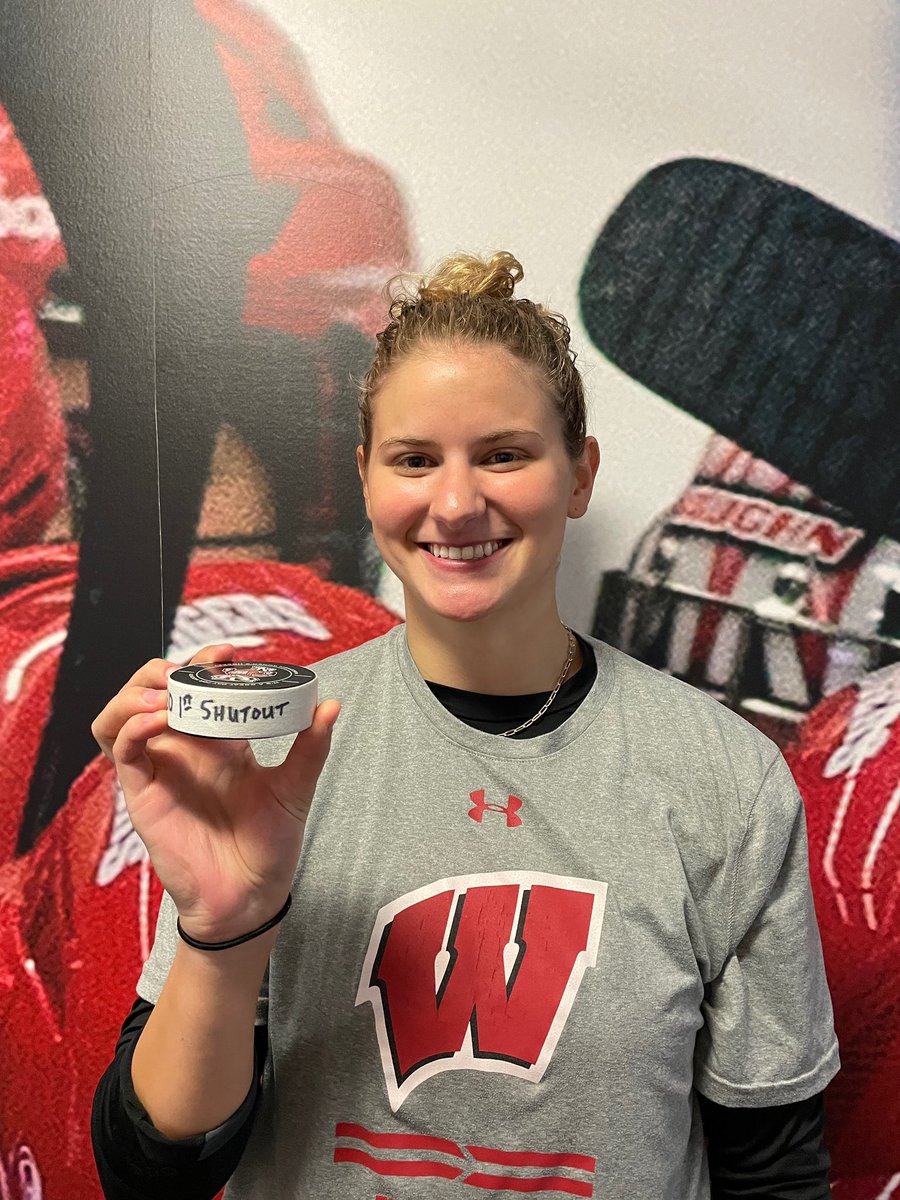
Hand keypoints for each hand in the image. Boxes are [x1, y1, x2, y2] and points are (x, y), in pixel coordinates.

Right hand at [91, 643, 339, 940]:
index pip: (200, 687)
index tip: (228, 652)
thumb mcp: (295, 789)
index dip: (206, 661)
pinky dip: (133, 725)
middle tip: (192, 671)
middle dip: (165, 670)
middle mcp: (184, 748)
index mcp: (220, 740)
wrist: (252, 897)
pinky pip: (122, 749)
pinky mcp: (142, 793)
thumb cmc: (270, 845)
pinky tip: (160, 719)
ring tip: (167, 692)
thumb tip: (330, 705)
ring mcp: (160, 768)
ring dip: (137, 693)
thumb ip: (310, 748)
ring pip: (122, 713)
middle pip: (152, 690)